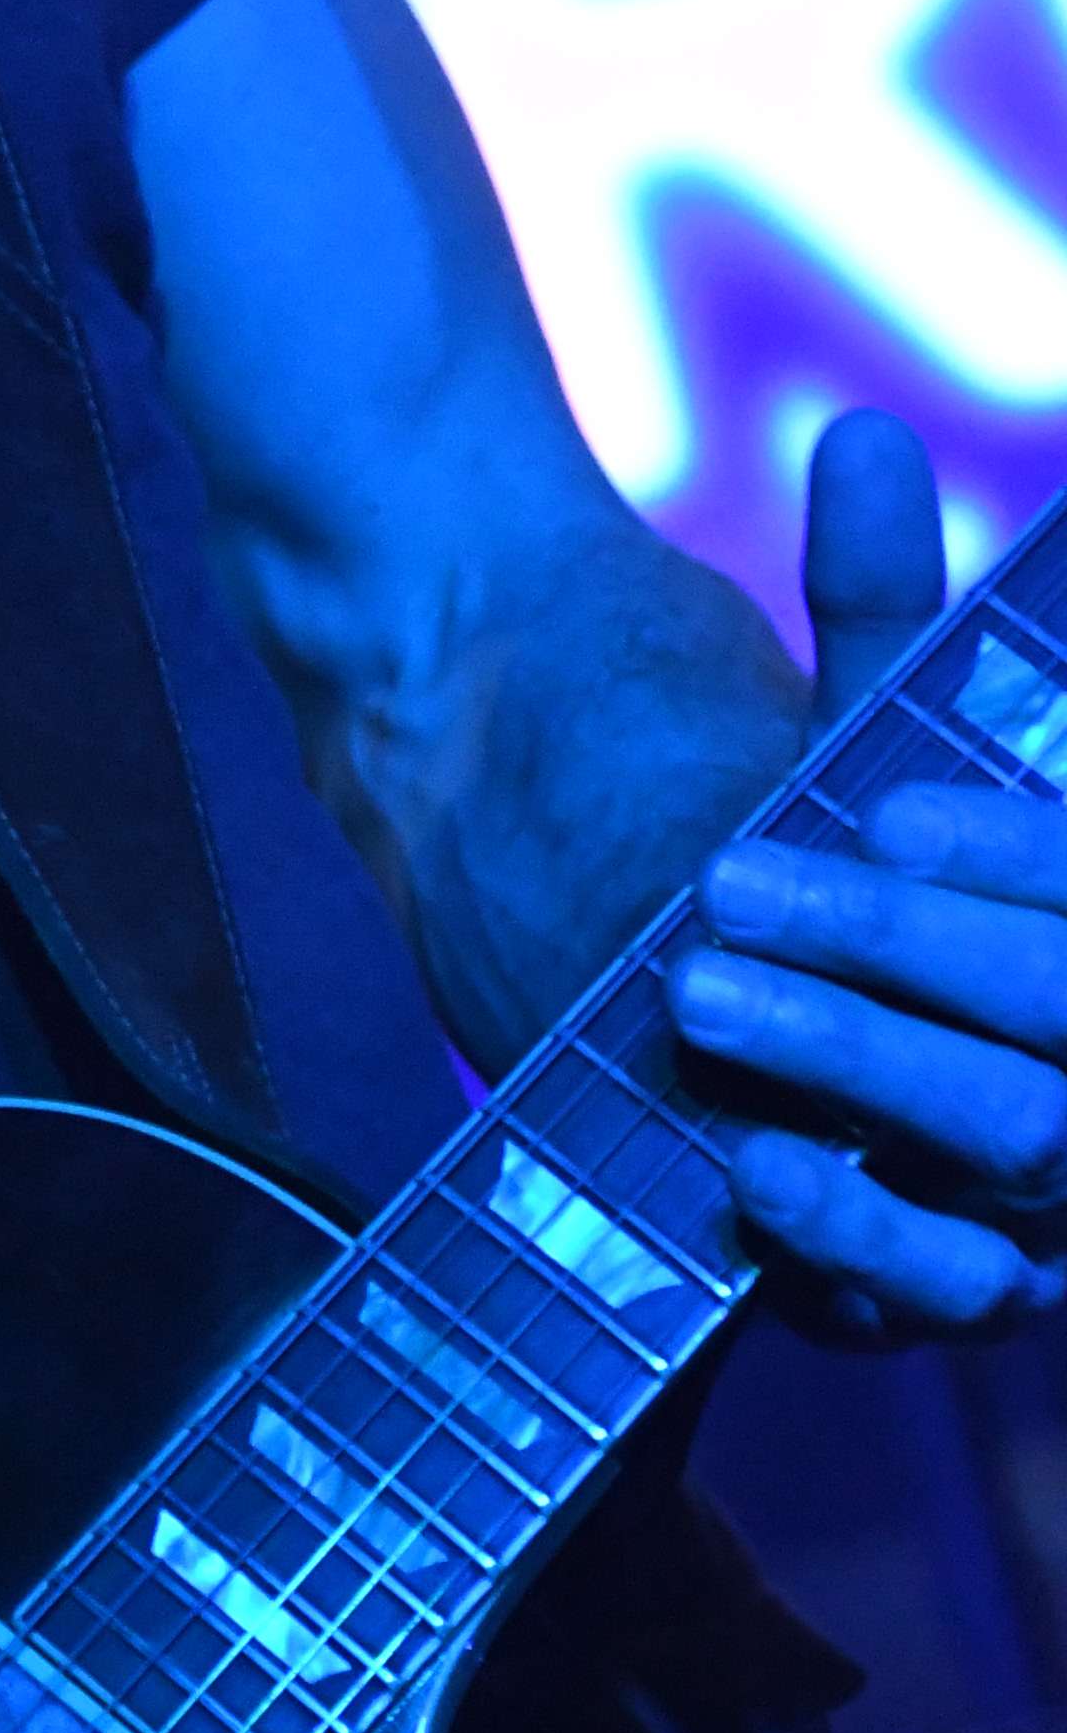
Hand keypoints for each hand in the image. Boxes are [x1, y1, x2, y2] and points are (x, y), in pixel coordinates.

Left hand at [664, 409, 1066, 1342]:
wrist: (720, 1009)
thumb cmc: (824, 850)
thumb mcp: (853, 735)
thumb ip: (871, 606)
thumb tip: (861, 439)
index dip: (1008, 860)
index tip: (880, 816)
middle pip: (1050, 1019)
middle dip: (899, 954)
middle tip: (727, 886)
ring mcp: (1050, 1199)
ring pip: (1008, 1145)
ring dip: (856, 1070)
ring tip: (700, 997)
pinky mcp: (960, 1293)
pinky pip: (943, 1293)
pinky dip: (860, 1235)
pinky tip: (756, 1169)